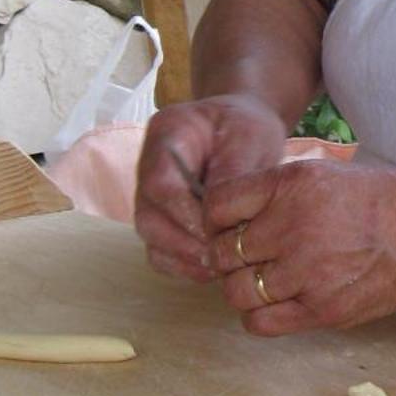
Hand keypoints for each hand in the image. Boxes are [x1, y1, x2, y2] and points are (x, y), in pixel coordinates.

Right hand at [134, 94, 289, 282]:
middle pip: (148, 216)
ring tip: (219, 267)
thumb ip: (232, 170)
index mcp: (166, 134)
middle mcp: (149, 167)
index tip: (216, 231)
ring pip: (152, 239)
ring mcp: (152, 197)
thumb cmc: (246, 126)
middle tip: (219, 258)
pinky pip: (162, 252)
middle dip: (182, 243)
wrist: (244, 128)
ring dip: (183, 258)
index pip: (160, 182)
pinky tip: (213, 269)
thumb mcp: (248, 136)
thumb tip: (216, 214)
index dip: (183, 213)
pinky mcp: (164, 220)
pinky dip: (184, 266)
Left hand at [206, 156, 395, 334]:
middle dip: (227, 256)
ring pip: (236, 291)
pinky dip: (258, 316)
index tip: (226, 226)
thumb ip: (273, 193)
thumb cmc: (375, 202)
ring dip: (241, 288)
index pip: (218, 205)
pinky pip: (260, 322)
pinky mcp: (321, 309)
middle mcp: (294, 225)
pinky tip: (275, 302)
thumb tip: (223, 217)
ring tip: (263, 280)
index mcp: (291, 184)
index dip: (215, 219)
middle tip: (247, 256)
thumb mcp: (321, 174)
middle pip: (222, 251)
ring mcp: (307, 270)